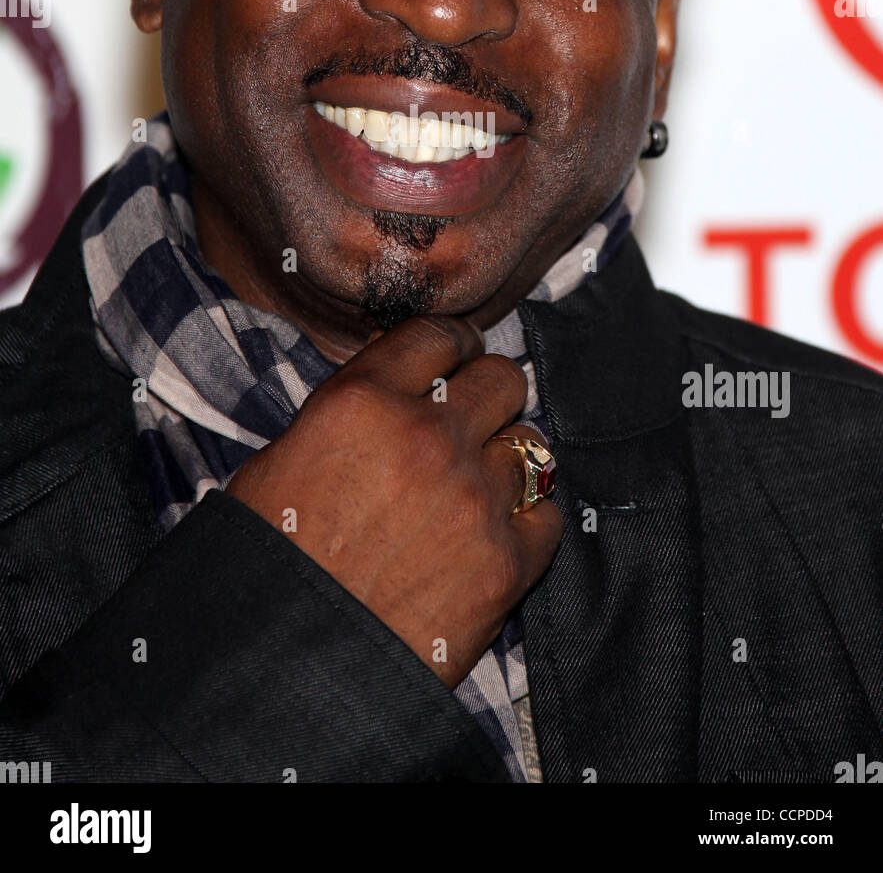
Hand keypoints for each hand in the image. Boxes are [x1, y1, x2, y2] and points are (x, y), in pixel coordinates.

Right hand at [225, 315, 562, 686]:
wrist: (282, 668)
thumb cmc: (266, 566)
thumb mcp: (279, 461)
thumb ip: (347, 415)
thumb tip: (390, 392)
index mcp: (361, 402)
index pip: (436, 335)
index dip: (451, 345)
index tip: (456, 358)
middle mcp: (425, 436)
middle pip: (501, 377)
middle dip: (488, 394)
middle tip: (474, 419)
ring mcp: (473, 497)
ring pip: (530, 443)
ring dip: (506, 459)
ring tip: (480, 485)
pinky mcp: (506, 561)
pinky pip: (545, 514)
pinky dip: (526, 521)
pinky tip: (495, 535)